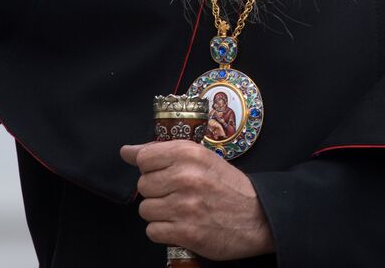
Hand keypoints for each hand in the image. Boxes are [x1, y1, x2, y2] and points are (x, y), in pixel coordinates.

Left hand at [120, 140, 275, 259]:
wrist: (258, 217)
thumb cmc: (228, 187)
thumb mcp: (202, 159)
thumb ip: (164, 153)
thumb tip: (126, 151)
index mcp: (190, 154)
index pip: (144, 158)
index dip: (152, 168)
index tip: (165, 173)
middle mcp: (186, 177)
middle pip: (143, 185)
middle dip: (156, 192)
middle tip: (178, 194)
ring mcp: (185, 206)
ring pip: (146, 209)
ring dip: (160, 213)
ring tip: (181, 210)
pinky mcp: (186, 232)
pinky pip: (153, 231)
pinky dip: (164, 231)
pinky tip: (181, 224)